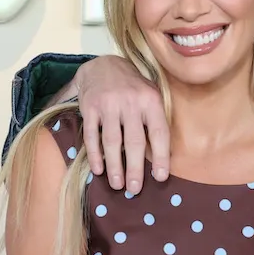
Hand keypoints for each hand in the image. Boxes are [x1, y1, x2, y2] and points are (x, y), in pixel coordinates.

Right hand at [76, 56, 169, 193]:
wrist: (103, 65)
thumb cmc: (133, 88)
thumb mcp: (151, 96)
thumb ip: (155, 121)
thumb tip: (163, 157)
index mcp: (151, 100)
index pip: (159, 133)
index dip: (161, 157)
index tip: (160, 177)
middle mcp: (131, 101)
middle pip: (134, 141)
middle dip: (135, 168)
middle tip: (135, 189)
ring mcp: (109, 104)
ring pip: (112, 141)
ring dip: (115, 166)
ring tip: (117, 184)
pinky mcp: (90, 107)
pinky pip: (92, 135)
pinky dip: (95, 154)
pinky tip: (98, 170)